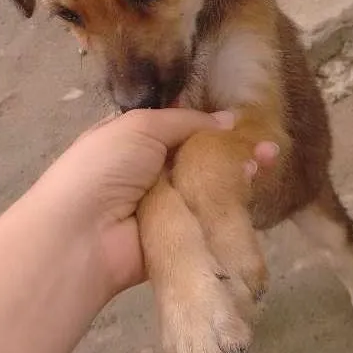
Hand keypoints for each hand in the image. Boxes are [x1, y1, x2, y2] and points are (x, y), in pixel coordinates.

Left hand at [32, 108, 278, 295]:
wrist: (83, 235)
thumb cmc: (105, 167)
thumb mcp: (140, 126)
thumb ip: (185, 121)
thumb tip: (227, 118)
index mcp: (134, 139)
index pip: (178, 126)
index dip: (209, 121)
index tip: (241, 117)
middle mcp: (151, 170)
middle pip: (199, 154)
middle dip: (232, 146)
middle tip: (265, 142)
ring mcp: (167, 203)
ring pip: (209, 183)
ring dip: (239, 170)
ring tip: (269, 157)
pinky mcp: (180, 233)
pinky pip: (209, 214)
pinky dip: (232, 200)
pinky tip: (254, 183)